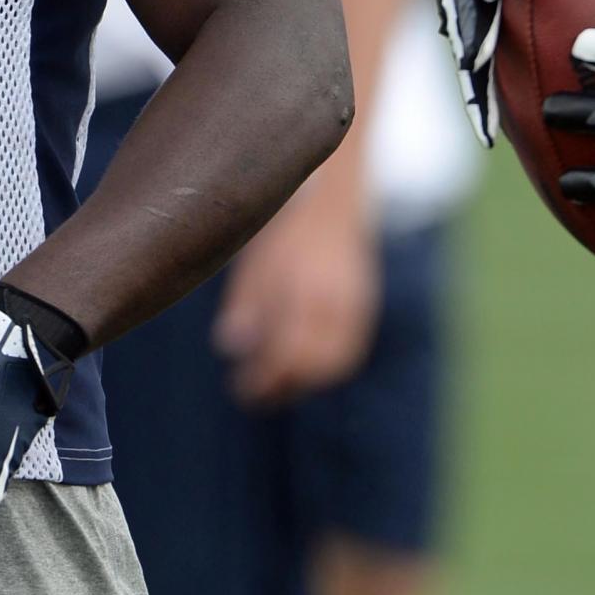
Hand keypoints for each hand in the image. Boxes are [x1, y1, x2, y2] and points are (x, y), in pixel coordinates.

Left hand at [211, 186, 378, 405]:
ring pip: (338, 362)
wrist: (330, 200)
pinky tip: (301, 370)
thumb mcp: (254, 261)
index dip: (266, 378)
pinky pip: (350, 350)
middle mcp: (335, 299)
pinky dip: (327, 368)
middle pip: (316, 364)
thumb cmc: (283, 231)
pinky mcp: (364, 305)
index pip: (289, 352)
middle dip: (285, 386)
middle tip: (256, 395)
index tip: (242, 388)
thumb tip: (230, 348)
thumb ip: (244, 303)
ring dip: (306, 381)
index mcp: (304, 288)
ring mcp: (356, 303)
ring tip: (275, 386)